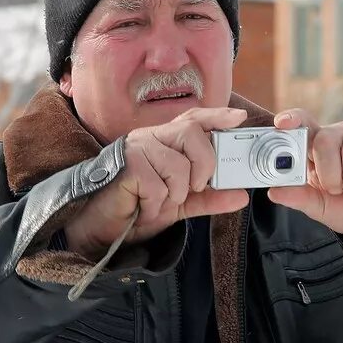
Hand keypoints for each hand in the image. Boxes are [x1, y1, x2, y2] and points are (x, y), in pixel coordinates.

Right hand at [64, 107, 250, 258]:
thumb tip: (241, 195)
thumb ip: (209, 198)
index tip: (239, 118)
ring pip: (178, 164)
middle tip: (196, 187)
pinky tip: (143, 207)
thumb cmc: (137, 207)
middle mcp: (151, 138)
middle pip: (192, 133)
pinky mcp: (126, 166)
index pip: (194, 119)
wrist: (101, 227)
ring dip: (175, 193)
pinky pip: (158, 186)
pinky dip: (156, 205)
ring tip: (158, 202)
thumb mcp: (180, 204)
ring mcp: (137, 149)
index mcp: (165, 141)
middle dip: (204, 164)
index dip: (217, 116)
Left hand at [266, 109, 342, 248]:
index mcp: (318, 147)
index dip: (293, 119)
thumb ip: (299, 198)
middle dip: (330, 174)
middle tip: (338, 190)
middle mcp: (340, 134)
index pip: (303, 122)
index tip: (281, 124)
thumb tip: (273, 191)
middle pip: (324, 139)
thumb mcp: (320, 208)